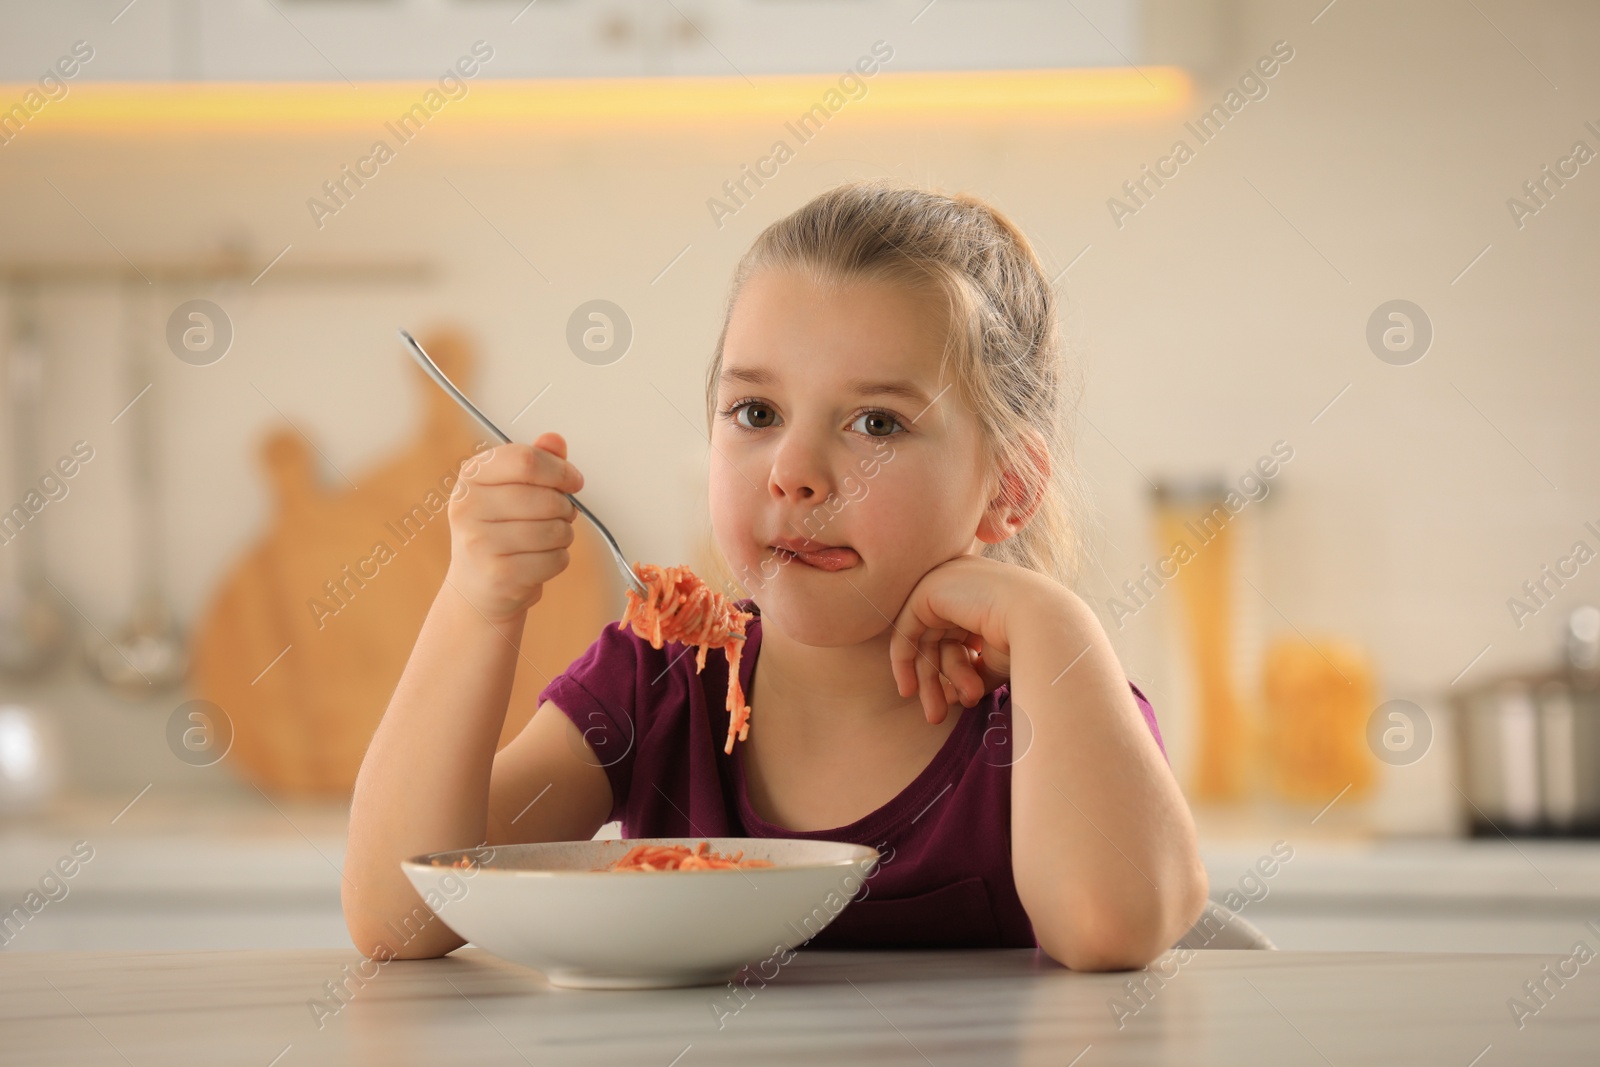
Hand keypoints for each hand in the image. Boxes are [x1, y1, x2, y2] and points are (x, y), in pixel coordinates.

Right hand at [444, 432, 584, 623]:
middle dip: (565, 507)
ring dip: (563, 535)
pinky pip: (555, 558)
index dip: (560, 470)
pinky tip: (539, 560)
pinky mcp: (500, 574)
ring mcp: (480, 542)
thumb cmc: (497, 533)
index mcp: (471, 477)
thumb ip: (536, 463)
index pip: (526, 460)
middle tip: (559, 515)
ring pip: (555, 529)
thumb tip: (554, 440)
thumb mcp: (510, 490)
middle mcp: (468, 507)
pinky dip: (558, 559)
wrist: (476, 589)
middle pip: (546, 497)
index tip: (573, 480)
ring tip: (547, 538)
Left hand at [888, 555, 1053, 724]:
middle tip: (936, 718)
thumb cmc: (1029, 643)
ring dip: (931, 681)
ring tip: (938, 714)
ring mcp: (946, 582)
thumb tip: (950, 696)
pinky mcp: (928, 589)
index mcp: (985, 595)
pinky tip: (909, 690)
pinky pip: (906, 630)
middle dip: (938, 683)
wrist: (1041, 622)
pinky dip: (903, 661)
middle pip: (940, 641)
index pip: (959, 637)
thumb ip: (973, 672)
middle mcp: (964, 585)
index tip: (955, 704)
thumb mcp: (997, 661)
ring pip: (925, 641)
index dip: (955, 673)